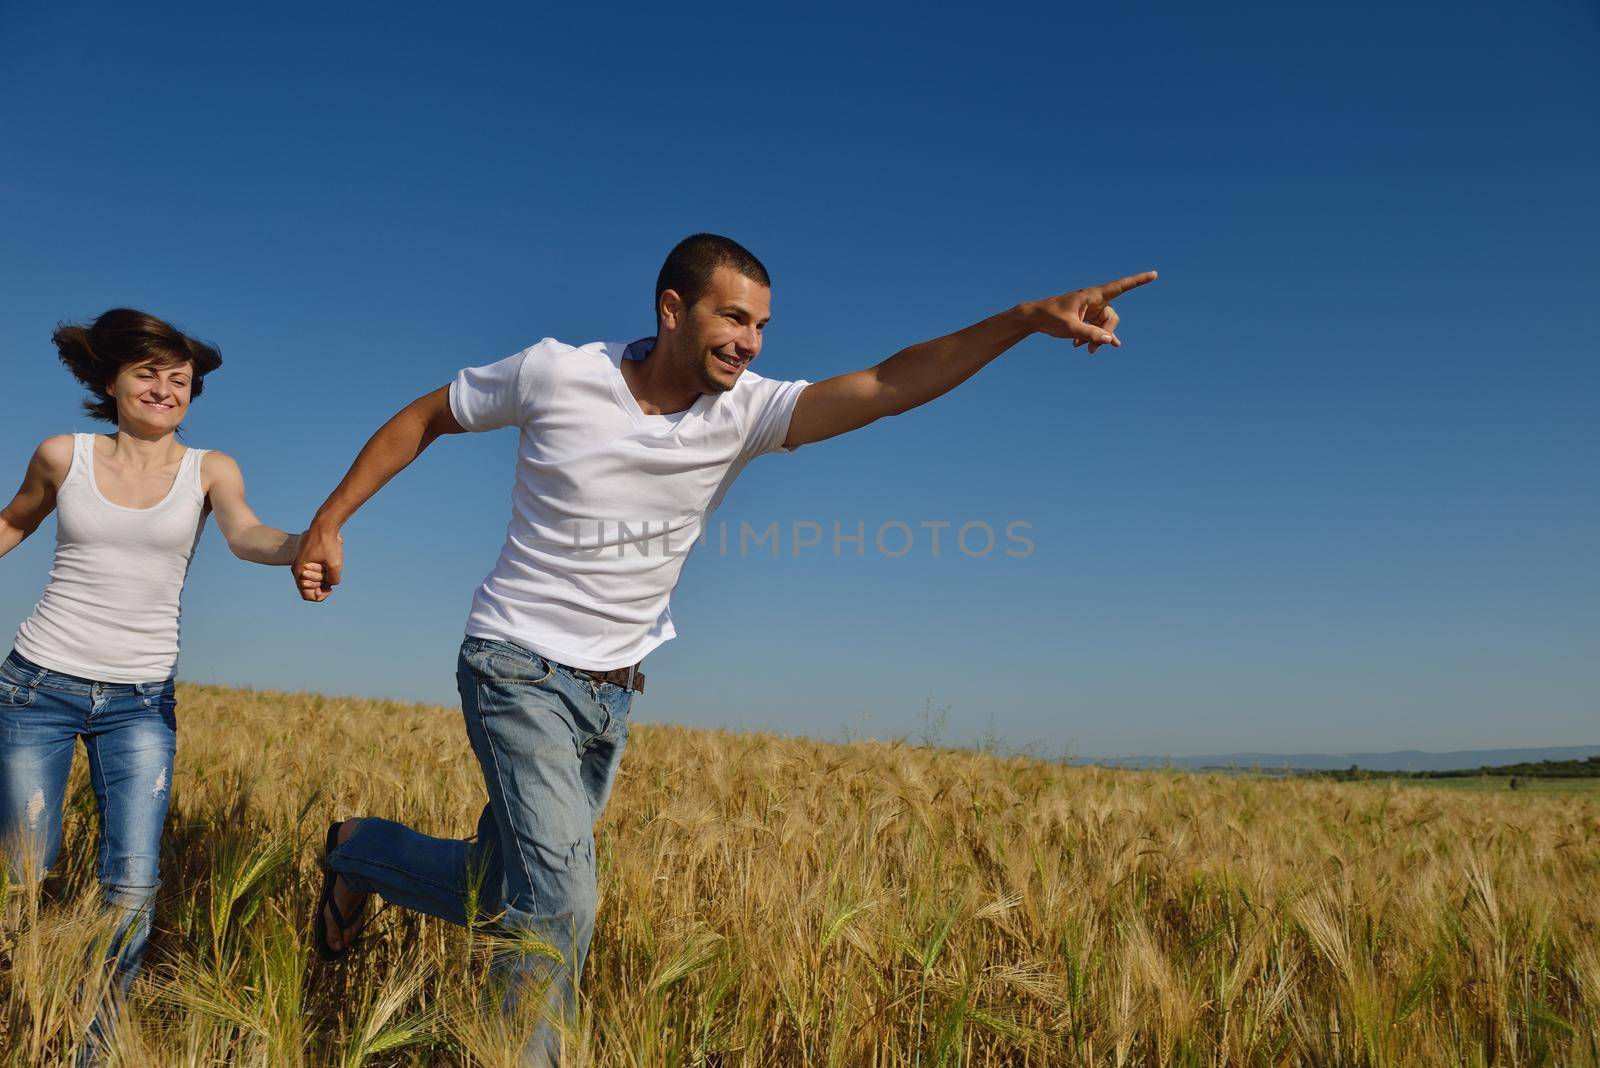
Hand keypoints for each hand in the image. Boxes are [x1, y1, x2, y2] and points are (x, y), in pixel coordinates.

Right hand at [292, 524, 342, 602]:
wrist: (324, 524)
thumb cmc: (328, 543)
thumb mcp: (335, 563)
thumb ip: (334, 579)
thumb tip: (331, 584)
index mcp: (300, 571)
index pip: (307, 595)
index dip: (320, 596)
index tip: (330, 588)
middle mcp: (297, 569)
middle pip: (310, 587)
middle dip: (322, 583)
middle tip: (330, 573)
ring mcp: (301, 563)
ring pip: (313, 579)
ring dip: (323, 576)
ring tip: (329, 565)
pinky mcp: (306, 558)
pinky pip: (314, 571)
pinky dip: (322, 570)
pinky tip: (330, 562)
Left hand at [1022, 271, 1157, 353]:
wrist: (1035, 318)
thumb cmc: (1050, 318)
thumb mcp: (1069, 328)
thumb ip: (1089, 333)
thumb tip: (1109, 340)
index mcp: (1092, 295)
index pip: (1120, 286)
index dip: (1138, 281)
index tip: (1154, 274)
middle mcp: (1095, 300)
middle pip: (1111, 317)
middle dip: (1104, 334)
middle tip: (1090, 349)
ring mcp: (1091, 310)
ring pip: (1104, 326)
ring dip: (1096, 339)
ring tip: (1082, 349)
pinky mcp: (1087, 318)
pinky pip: (1098, 329)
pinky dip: (1097, 338)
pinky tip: (1108, 346)